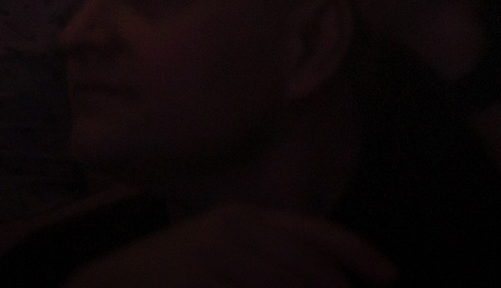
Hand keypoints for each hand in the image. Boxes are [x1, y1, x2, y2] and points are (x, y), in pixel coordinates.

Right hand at [66, 206, 392, 287]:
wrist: (112, 284)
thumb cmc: (174, 275)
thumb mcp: (224, 255)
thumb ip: (269, 262)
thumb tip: (323, 279)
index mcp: (246, 218)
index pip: (315, 231)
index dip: (357, 251)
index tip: (389, 275)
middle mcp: (237, 229)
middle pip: (308, 260)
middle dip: (342, 283)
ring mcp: (220, 256)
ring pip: (288, 282)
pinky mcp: (207, 277)